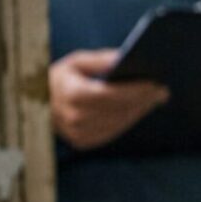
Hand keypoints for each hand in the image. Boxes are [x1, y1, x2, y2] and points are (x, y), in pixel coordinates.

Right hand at [49, 49, 169, 149]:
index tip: (155, 83)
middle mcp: (74, 117)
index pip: (111, 94)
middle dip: (143, 99)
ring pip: (119, 122)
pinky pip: (114, 131)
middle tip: (162, 90)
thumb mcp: (76, 62)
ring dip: (140, 110)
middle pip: (119, 109)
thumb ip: (100, 59)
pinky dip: (129, 119)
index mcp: (71, 95)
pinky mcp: (83, 142)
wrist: (37, 103)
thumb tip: (124, 58)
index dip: (135, 89)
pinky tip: (140, 109)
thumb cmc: (61, 78)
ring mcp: (78, 133)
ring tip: (155, 98)